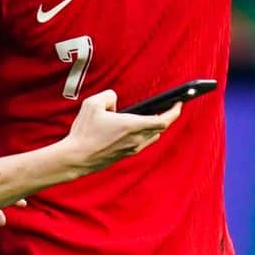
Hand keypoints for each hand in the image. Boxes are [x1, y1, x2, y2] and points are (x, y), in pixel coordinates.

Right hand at [57, 89, 177, 175]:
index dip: (174, 111)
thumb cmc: (84, 132)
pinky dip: (144, 134)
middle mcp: (136, 139)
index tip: (179, 103)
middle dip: (167, 116)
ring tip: (153, 116)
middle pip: (160, 128)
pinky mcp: (125, 155)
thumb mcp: (93, 103)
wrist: (76, 158)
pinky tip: (136, 129)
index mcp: (132, 126)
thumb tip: (115, 101)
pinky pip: (142, 143)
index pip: (163, 120)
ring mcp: (131, 149)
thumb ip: (109, 95)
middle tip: (169, 107)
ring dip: (155, 126)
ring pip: (152, 136)